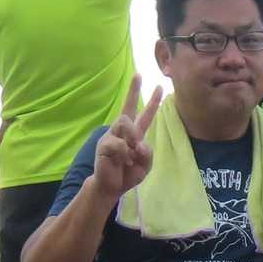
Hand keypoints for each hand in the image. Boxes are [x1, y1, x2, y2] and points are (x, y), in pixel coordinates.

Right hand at [92, 74, 161, 199]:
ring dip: (132, 136)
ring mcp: (111, 136)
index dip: (152, 102)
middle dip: (133, 91)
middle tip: (138, 75)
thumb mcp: (145, 165)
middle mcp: (122, 132)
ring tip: (132, 154)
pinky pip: (118, 143)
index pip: (144, 115)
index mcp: (134, 134)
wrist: (111, 186)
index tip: (159, 86)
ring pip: (124, 123)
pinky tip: (124, 162)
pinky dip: (125, 153)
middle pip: (127, 108)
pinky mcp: (103, 145)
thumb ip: (148, 154)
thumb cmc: (128, 173)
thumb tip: (139, 144)